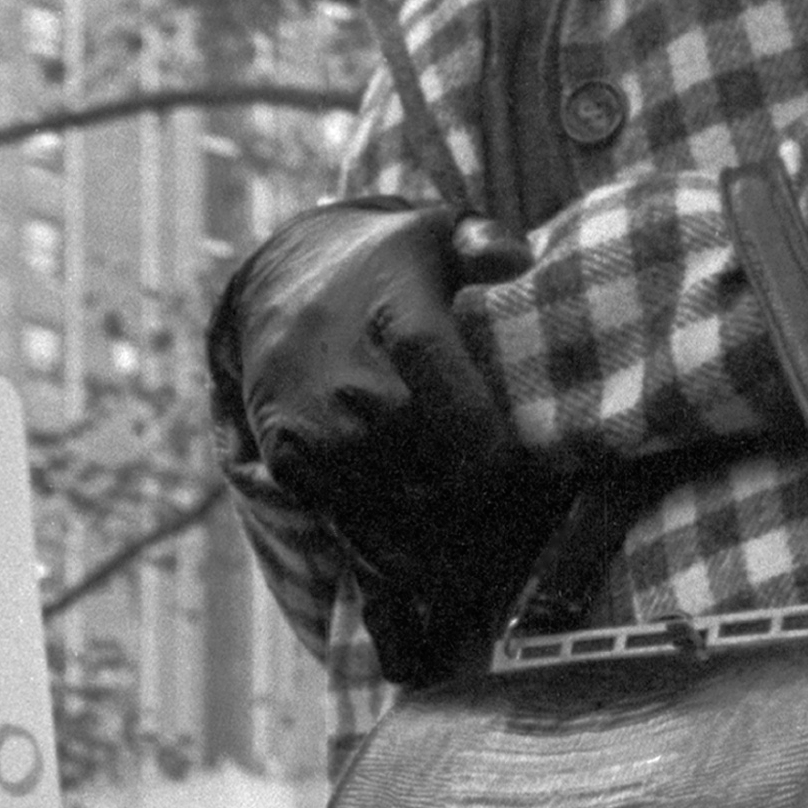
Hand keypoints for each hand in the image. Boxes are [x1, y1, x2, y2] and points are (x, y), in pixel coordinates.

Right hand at [210, 202, 556, 686]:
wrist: (278, 283)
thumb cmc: (388, 264)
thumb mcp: (439, 231)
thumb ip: (486, 244)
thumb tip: (520, 258)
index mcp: (406, 331)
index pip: (472, 433)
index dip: (508, 478)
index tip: (529, 489)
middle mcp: (357, 390)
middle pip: (443, 493)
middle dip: (485, 526)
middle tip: (518, 546)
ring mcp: (320, 435)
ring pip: (396, 526)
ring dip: (440, 557)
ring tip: (478, 574)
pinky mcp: (292, 465)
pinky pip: (350, 532)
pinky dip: (389, 563)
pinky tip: (421, 575)